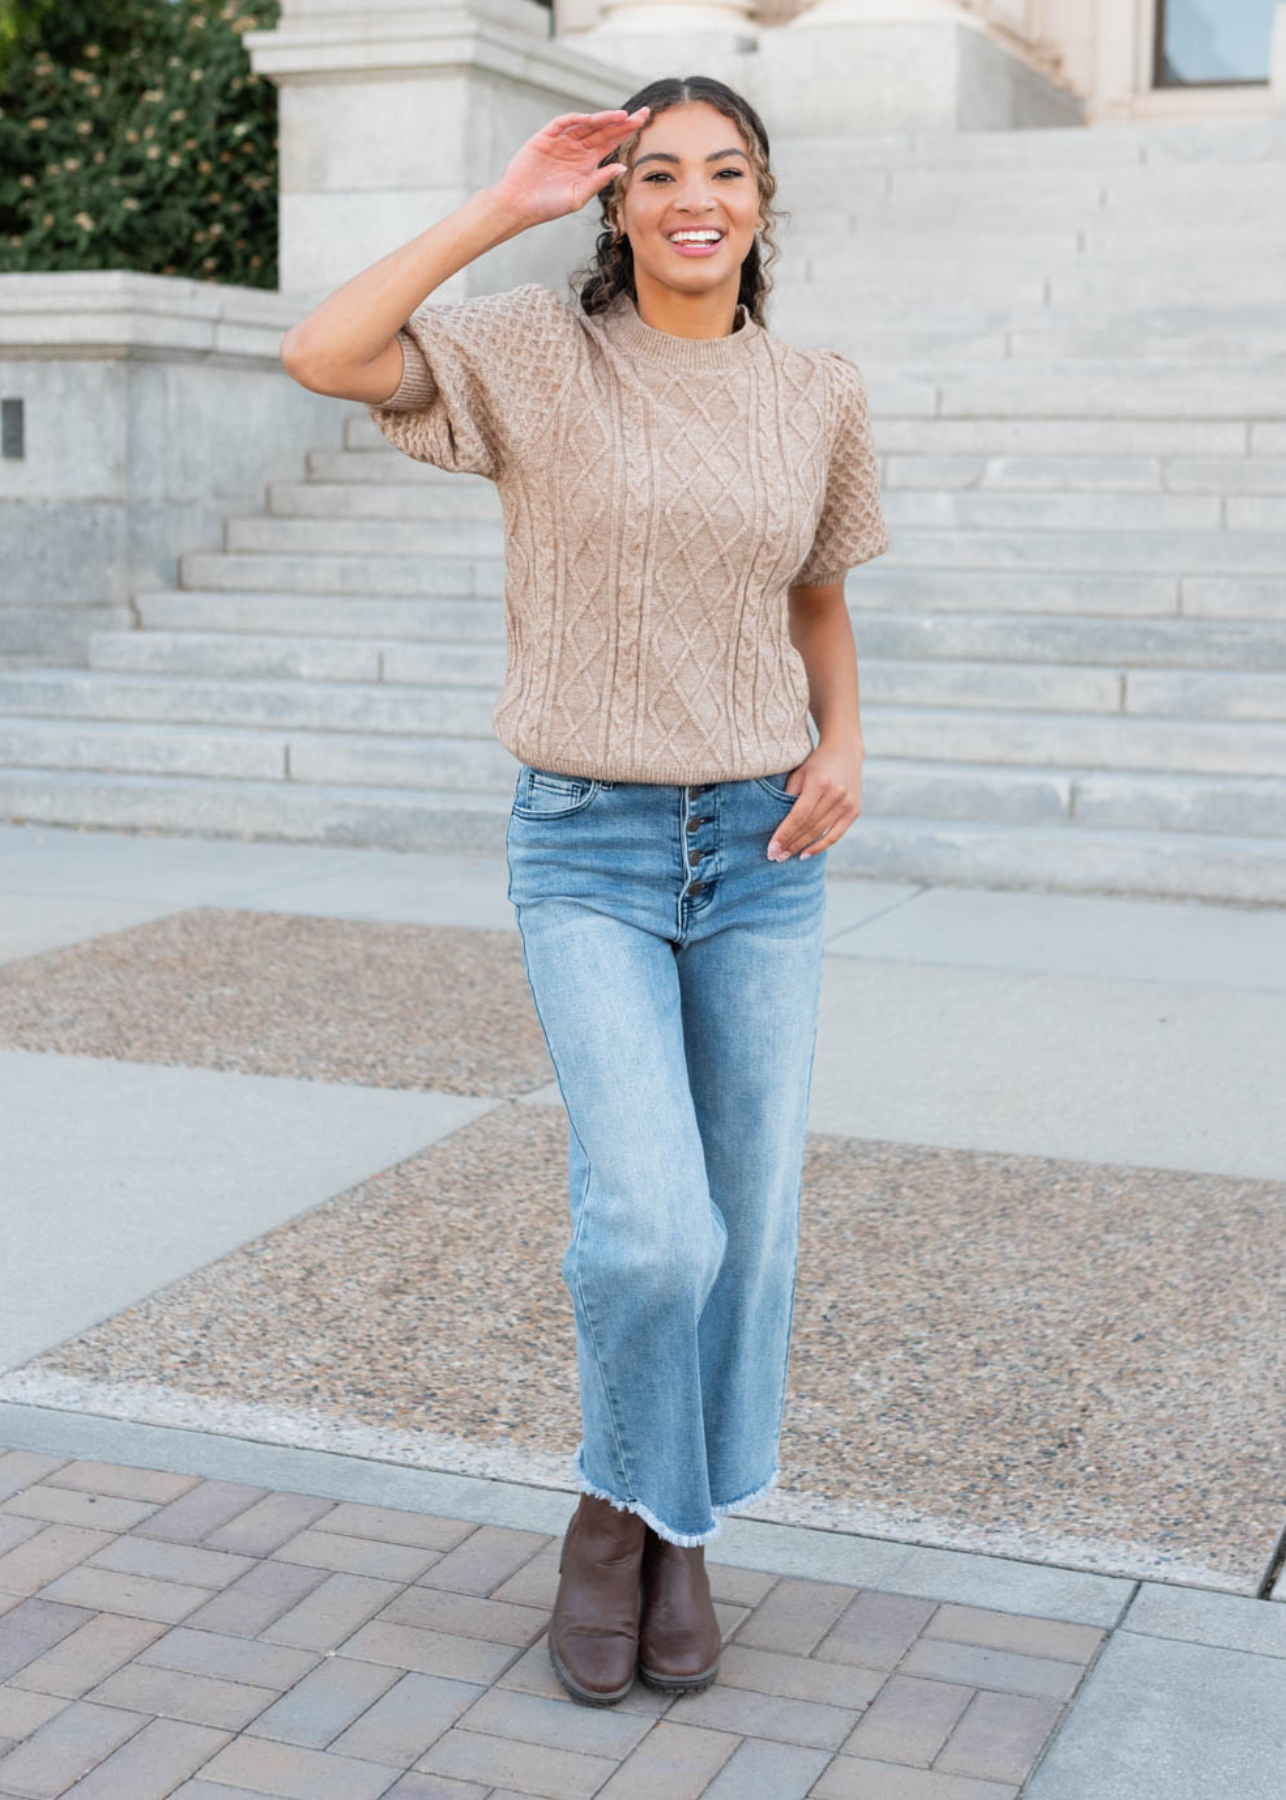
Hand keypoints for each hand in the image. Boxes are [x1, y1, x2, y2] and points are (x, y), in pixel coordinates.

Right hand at [489, 107, 649, 228]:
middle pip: (603, 130)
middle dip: (622, 121)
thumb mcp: (578, 196)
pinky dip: (575, 119)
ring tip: (620, 117)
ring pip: (586, 124)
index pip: (611, 141)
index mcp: (588, 162)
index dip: (627, 131)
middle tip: (642, 114)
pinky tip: (589, 119)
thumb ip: (599, 180)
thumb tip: (622, 166)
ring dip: (603, 119)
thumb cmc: (548, 206)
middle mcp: (577, 148)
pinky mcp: (545, 137)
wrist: (519, 205)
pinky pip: (562, 123)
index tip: (643, 120)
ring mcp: (561, 141)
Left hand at [766, 739, 863, 861]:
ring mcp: (848, 803)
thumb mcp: (799, 773)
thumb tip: (777, 824)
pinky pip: (836, 835)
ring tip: (785, 856)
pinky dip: (820, 846)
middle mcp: (836, 795)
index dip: (784, 834)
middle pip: (808, 827)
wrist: (845, 751)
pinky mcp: (854, 811)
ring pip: (820, 833)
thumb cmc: (816, 763)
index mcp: (820, 783)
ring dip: (801, 847)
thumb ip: (788, 795)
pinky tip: (805, 854)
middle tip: (775, 856)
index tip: (771, 848)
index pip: (798, 816)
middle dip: (790, 844)